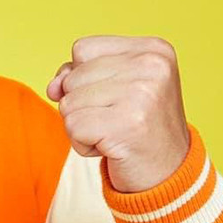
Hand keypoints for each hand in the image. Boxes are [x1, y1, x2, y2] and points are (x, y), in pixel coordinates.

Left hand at [46, 36, 190, 193]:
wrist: (168, 173)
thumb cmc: (137, 128)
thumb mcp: (113, 88)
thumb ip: (78, 76)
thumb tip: (54, 88)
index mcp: (152, 49)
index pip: (82, 49)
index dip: (84, 78)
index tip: (116, 98)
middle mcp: (151, 65)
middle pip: (73, 77)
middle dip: (83, 106)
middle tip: (118, 121)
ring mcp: (142, 93)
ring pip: (69, 103)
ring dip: (83, 127)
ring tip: (115, 133)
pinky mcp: (128, 123)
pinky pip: (73, 127)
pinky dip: (83, 145)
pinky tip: (111, 148)